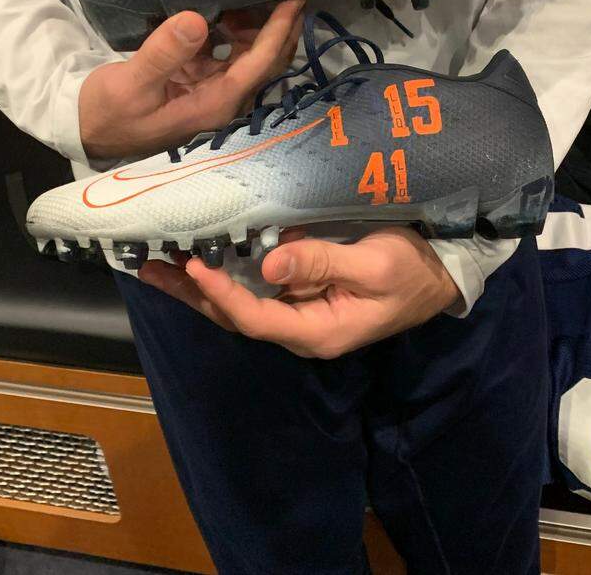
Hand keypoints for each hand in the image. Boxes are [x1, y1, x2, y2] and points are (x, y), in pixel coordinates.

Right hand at [79, 0, 303, 159]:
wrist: (86, 129)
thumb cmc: (108, 112)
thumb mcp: (130, 83)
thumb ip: (164, 52)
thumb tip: (195, 20)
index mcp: (214, 104)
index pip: (259, 64)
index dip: (279, 31)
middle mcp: (221, 99)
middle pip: (265, 61)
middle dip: (280, 26)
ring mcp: (211, 91)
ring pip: (248, 55)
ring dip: (255, 25)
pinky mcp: (197, 82)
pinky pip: (226, 53)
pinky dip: (230, 29)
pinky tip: (224, 4)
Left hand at [139, 227, 461, 357]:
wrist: (440, 276)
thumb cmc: (413, 271)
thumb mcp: (376, 264)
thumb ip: (322, 264)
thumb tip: (270, 264)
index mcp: (318, 331)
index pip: (256, 318)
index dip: (222, 293)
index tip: (195, 265)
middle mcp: (301, 330)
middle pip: (235, 317)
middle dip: (192, 294)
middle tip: (150, 268)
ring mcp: (300, 315)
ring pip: (239, 305)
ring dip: (200, 287)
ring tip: (159, 265)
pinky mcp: (302, 297)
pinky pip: (255, 291)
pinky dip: (224, 276)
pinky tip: (201, 259)